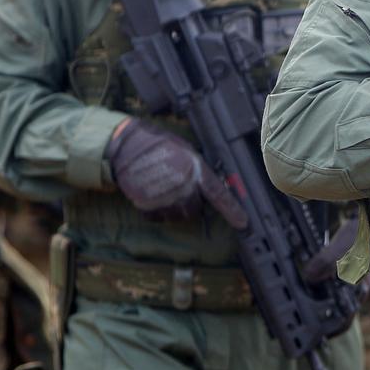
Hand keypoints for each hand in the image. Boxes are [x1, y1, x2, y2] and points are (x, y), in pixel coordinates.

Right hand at [106, 120, 247, 227]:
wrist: (126, 146)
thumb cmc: (158, 145)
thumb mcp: (185, 151)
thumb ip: (198, 170)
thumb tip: (211, 186)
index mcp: (195, 171)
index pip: (219, 195)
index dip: (233, 211)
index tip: (244, 224)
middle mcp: (182, 187)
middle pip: (195, 209)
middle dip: (191, 202)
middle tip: (180, 187)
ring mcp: (164, 198)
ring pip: (177, 215)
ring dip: (174, 207)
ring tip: (164, 189)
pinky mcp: (147, 205)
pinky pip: (158, 217)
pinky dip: (156, 210)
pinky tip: (152, 194)